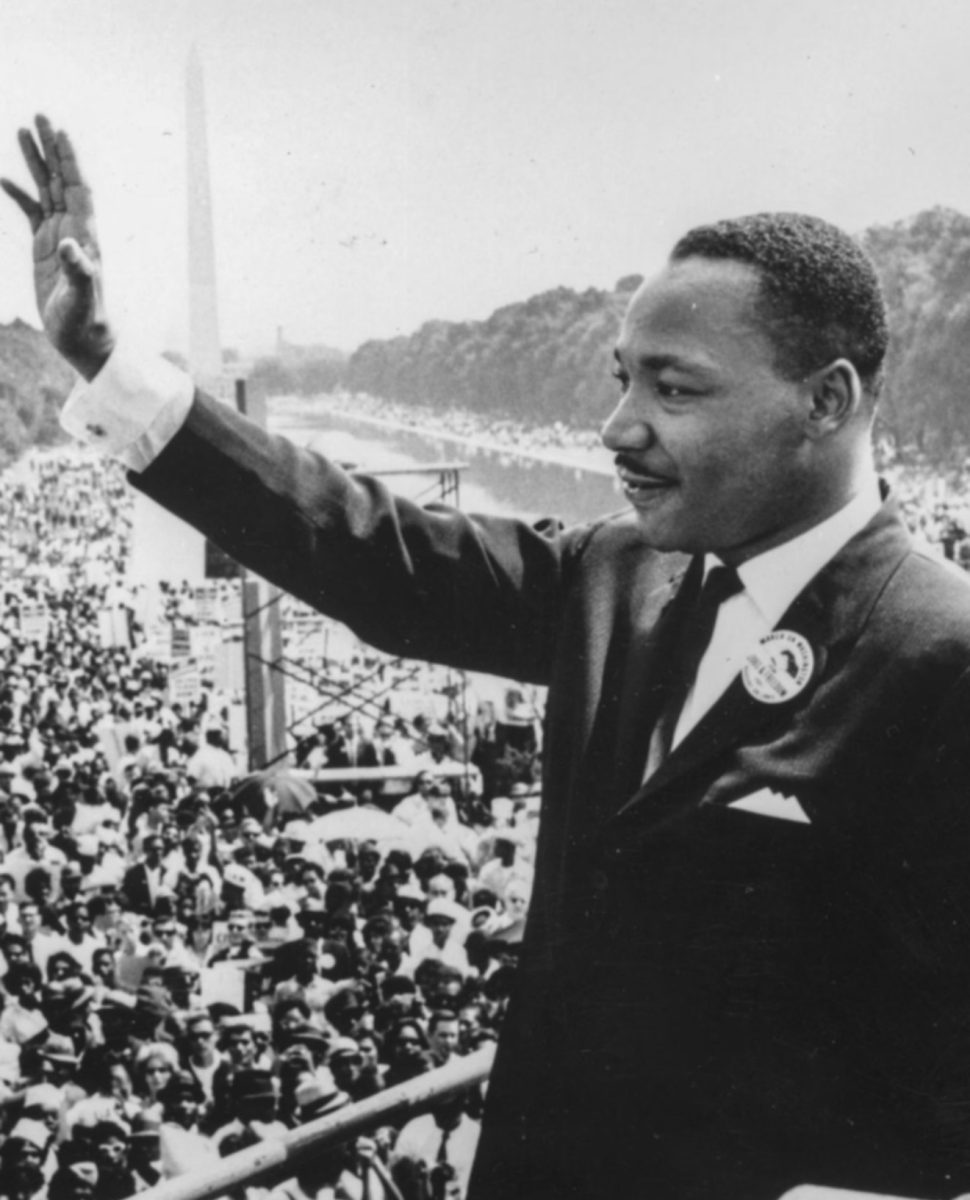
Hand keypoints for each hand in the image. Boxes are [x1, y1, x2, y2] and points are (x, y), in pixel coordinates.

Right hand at [2, 115, 114, 379]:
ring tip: (22, 131)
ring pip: (47, 189)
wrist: (83, 339)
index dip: (70, 160)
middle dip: (51, 148)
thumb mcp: (81, 296)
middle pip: (63, 179)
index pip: (78, 188)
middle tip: (40, 115)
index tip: (60, 131)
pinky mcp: (45, 248)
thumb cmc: (86, 321)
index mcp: (85, 234)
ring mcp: (59, 236)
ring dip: (36, 162)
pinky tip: (4, 179)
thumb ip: (78, 270)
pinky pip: (32, 212)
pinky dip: (20, 194)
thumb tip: (68, 244)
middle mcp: (75, 229)